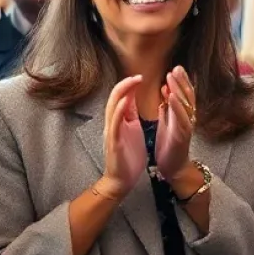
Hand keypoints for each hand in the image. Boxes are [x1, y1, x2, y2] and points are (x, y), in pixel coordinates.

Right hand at [101, 75, 146, 197]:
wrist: (122, 179)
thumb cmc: (129, 155)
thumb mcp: (132, 129)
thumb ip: (130, 114)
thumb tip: (131, 97)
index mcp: (120, 120)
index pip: (122, 97)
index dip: (130, 86)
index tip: (142, 76)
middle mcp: (113, 123)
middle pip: (115, 98)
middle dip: (126, 85)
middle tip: (139, 75)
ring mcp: (112, 132)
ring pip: (113, 107)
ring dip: (123, 92)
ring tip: (133, 81)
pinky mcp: (113, 142)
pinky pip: (115, 123)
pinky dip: (120, 110)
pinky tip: (126, 101)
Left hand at [154, 65, 196, 182]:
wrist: (173, 167)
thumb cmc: (169, 145)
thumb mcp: (167, 122)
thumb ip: (167, 108)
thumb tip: (166, 91)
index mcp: (184, 115)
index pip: (185, 94)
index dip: (181, 81)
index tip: (175, 68)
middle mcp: (189, 118)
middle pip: (188, 95)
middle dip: (182, 81)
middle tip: (176, 67)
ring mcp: (187, 125)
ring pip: (185, 103)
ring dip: (178, 88)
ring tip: (171, 76)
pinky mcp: (182, 134)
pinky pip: (180, 117)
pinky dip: (175, 105)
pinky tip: (170, 95)